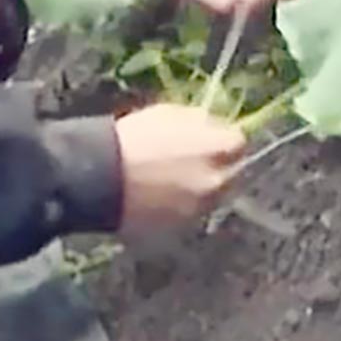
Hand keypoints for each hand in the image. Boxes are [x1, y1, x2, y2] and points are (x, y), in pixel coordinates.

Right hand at [112, 104, 247, 234]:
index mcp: (217, 147)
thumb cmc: (134, 138)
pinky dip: (183, 204)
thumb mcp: (170, 114)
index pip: (238, 143)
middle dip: (218, 167)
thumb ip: (200, 121)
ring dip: (201, 188)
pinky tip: (162, 195)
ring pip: (211, 196)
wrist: (102, 177)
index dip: (224, 141)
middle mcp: (217, 180)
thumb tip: (213, 127)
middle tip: (194, 161)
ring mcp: (201, 206)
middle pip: (230, 174)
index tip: (211, 140)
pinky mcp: (182, 226)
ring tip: (174, 180)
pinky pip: (191, 212)